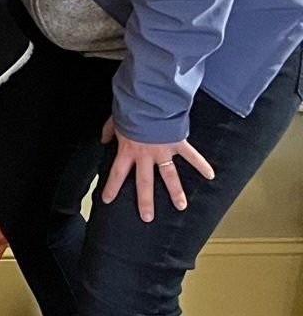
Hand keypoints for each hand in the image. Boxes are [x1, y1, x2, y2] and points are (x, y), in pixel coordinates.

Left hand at [98, 118, 214, 222]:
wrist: (147, 98)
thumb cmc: (130, 108)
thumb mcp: (115, 119)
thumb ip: (110, 131)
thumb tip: (104, 140)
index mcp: (128, 150)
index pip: (117, 173)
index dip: (111, 187)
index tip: (107, 200)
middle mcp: (145, 155)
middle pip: (144, 183)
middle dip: (145, 202)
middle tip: (147, 218)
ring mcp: (162, 151)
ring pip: (169, 176)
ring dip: (175, 192)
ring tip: (181, 206)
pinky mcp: (177, 142)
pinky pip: (191, 155)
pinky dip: (201, 164)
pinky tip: (211, 175)